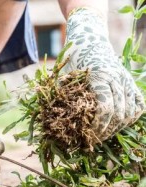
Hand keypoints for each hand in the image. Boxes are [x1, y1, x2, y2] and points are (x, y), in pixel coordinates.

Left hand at [62, 8, 144, 141]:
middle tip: (94, 139)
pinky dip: (131, 116)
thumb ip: (65, 95)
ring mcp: (126, 80)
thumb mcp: (66, 74)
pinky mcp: (130, 81)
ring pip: (131, 111)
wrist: (90, 38)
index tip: (88, 136)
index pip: (105, 109)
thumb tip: (58, 119)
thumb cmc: (73, 58)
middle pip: (119, 114)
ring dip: (118, 126)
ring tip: (104, 134)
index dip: (98, 126)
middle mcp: (117, 78)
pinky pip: (138, 103)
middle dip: (107, 130)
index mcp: (100, 76)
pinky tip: (119, 124)